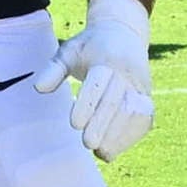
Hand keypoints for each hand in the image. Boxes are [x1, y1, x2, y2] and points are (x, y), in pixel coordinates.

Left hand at [67, 0, 157, 156]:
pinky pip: (144, 120)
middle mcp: (128, 72)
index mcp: (107, 58)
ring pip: (135, 113)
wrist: (123, 33)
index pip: (99, 84)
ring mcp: (141, 86)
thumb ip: (54, 69)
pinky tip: (113, 150)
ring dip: (119, 136)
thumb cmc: (90, 46)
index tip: (74, 124)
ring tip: (101, 152)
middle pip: (117, 101)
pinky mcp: (148, 98)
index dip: (88, 105)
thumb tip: (39, 88)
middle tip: (88, 143)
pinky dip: (130, 137)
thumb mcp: (69, 51)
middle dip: (103, 125)